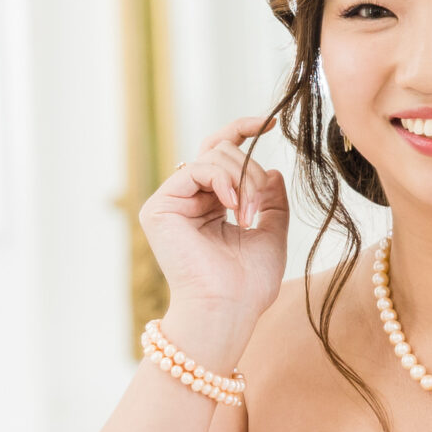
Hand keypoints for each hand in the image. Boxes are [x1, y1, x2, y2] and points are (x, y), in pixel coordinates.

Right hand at [138, 116, 287, 367]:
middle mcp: (186, 200)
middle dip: (250, 171)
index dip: (243, 131)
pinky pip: (195, 170)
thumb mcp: (271, 234)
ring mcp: (171, 203)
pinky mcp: (159, 207)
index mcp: (208, 205)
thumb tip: (273, 171)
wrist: (228, 309)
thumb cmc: (248, 284)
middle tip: (258, 203)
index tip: (272, 122)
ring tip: (247, 215)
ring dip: (241, 180)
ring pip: (212, 157)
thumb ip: (270, 202)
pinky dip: (222, 180)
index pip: (221, 155)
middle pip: (220, 152)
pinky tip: (231, 206)